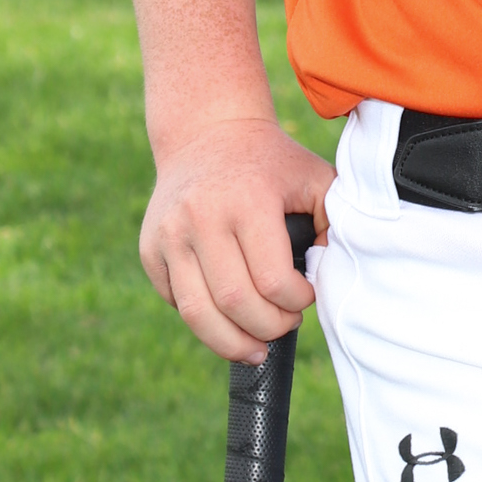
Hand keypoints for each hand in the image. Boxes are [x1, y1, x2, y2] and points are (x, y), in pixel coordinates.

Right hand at [141, 116, 335, 362]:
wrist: (207, 132)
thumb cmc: (272, 162)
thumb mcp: (313, 177)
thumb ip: (331, 223)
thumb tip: (328, 274)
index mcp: (249, 200)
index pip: (272, 280)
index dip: (296, 302)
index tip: (306, 297)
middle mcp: (202, 217)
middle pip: (235, 303)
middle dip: (267, 328)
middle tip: (285, 325)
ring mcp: (169, 234)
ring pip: (198, 314)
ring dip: (232, 343)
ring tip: (257, 349)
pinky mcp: (149, 249)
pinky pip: (177, 302)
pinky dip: (204, 321)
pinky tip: (226, 318)